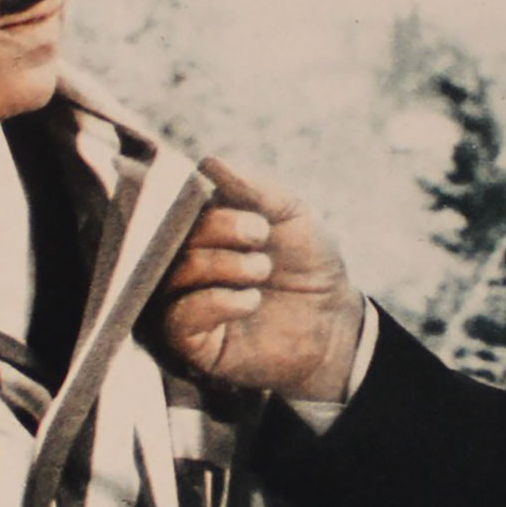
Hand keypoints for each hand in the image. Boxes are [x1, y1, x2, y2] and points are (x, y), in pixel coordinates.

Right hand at [158, 161, 365, 403]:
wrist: (333, 321)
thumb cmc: (310, 265)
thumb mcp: (290, 214)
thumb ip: (253, 188)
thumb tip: (208, 163)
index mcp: (202, 230)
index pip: (179, 206)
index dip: (213, 206)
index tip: (260, 219)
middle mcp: (183, 264)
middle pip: (172, 236)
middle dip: (220, 229)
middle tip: (261, 237)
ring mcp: (182, 302)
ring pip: (175, 273)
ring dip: (225, 265)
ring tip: (262, 270)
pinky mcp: (189, 343)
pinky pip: (178, 317)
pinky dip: (216, 302)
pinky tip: (250, 301)